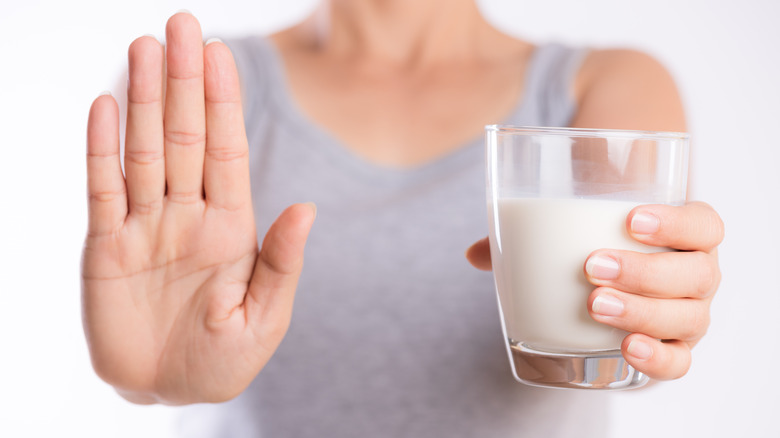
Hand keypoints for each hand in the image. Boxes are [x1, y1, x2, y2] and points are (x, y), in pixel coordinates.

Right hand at [82, 12, 314, 404]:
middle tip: (180, 27)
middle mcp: (187, 215)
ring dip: (145, 101)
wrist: (171, 391)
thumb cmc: (224, 360)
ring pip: (144, 151)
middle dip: (185, 83)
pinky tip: (106, 106)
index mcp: (231, 227)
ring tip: (144, 49)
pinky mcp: (105, 248)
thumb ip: (282, 262)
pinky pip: (102, 188)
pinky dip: (101, 149)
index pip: (226, 150)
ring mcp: (145, 227)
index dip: (223, 102)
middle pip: (185, 137)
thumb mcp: (264, 318)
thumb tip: (307, 208)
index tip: (219, 55)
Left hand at [466, 201, 723, 379]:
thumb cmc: (599, 247)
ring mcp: (690, 315)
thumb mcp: (575, 235)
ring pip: (688, 317)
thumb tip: (476, 254)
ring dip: (642, 311)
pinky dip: (658, 358)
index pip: (703, 224)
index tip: (630, 219)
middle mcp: (697, 275)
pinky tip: (628, 349)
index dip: (676, 221)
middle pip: (696, 273)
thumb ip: (530, 239)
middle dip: (644, 271)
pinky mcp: (675, 349)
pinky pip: (680, 361)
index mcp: (686, 236)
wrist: (620, 285)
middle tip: (592, 267)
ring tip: (595, 305)